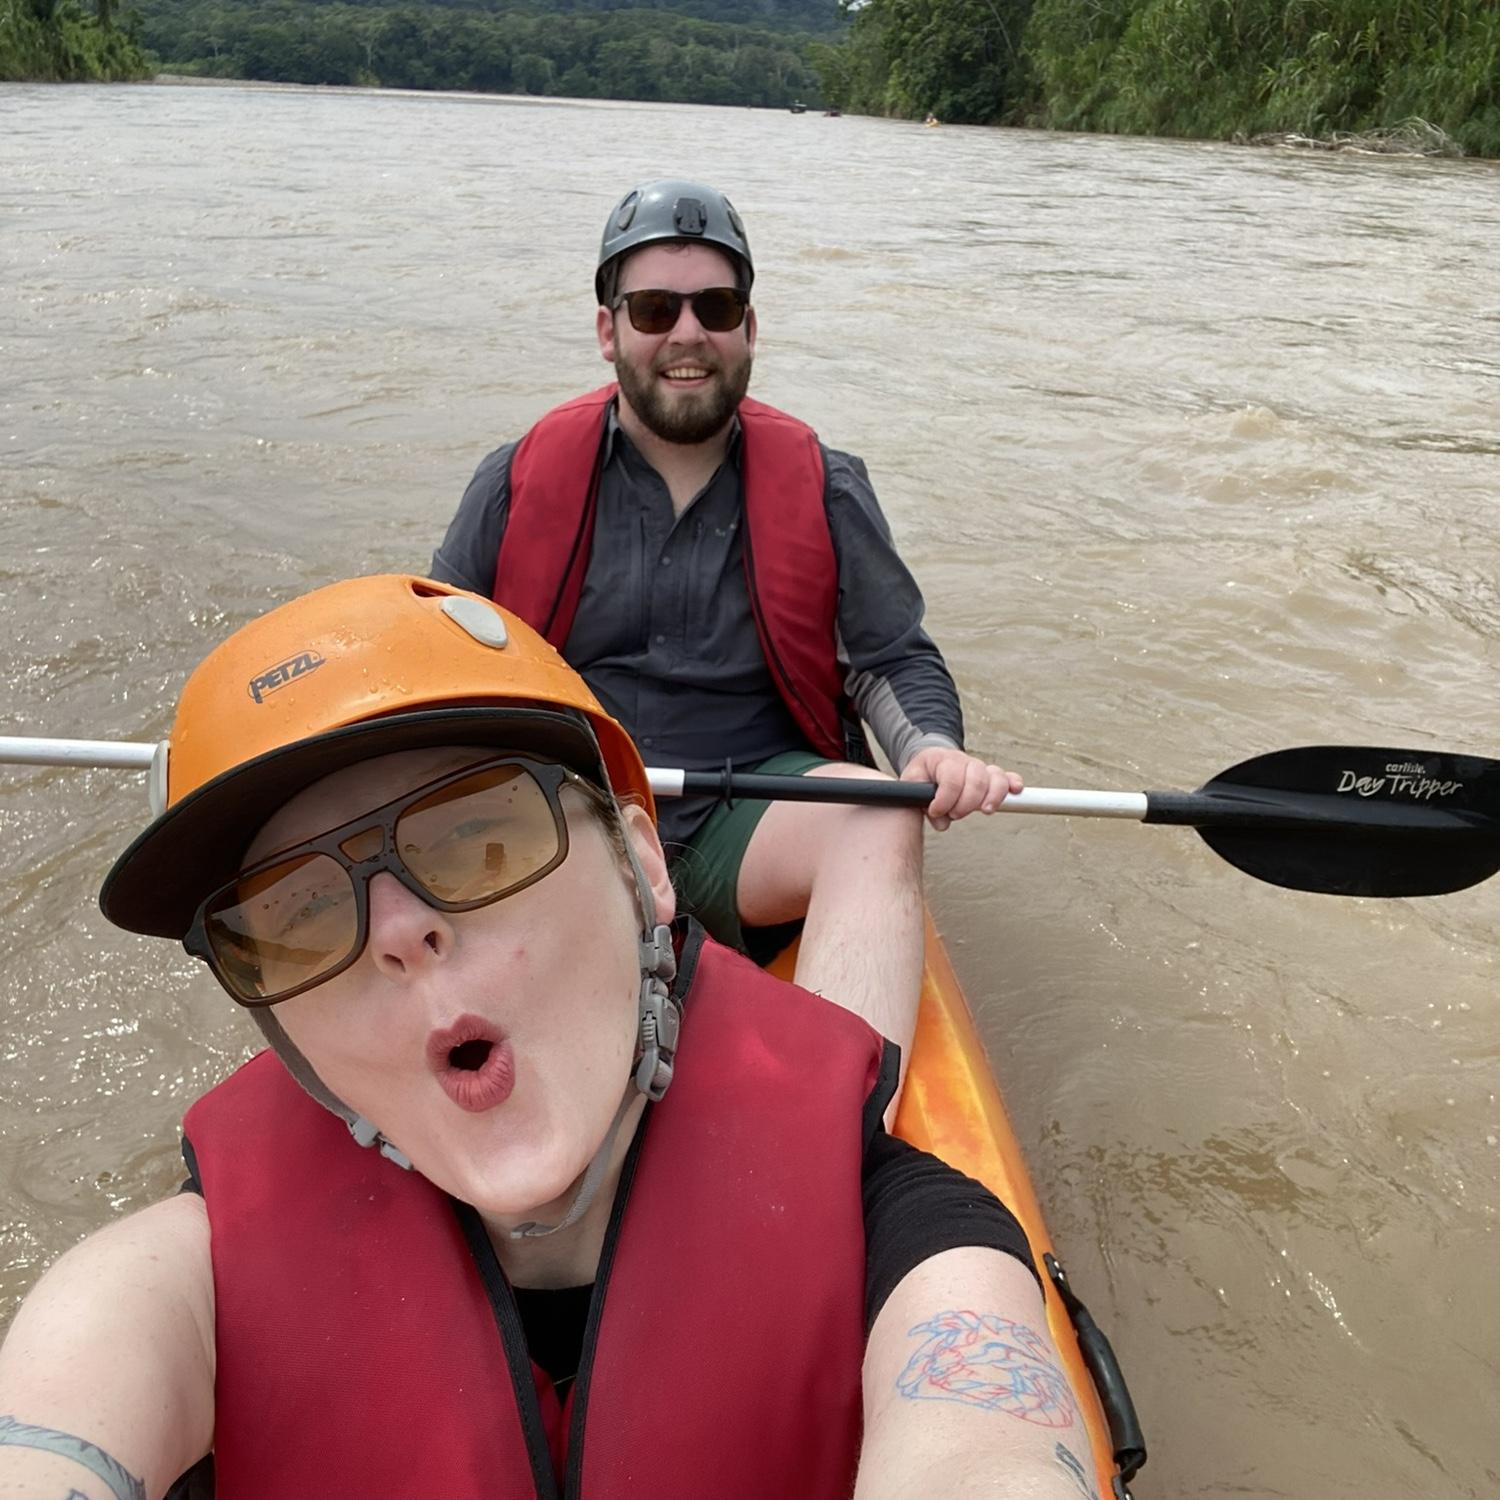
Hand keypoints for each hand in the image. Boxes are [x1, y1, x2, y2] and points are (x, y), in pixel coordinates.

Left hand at [901, 747, 1021, 831]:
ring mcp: (979, 768)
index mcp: (942, 759)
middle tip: (955, 814)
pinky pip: (1007, 777)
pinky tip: (1015, 791)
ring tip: (984, 811)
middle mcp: (964, 761)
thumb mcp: (912, 784)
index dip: (945, 799)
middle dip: (967, 802)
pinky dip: (1013, 783)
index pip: (951, 777)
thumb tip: (941, 822)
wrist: (930, 763)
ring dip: (992, 797)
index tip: (935, 811)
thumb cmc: (922, 776)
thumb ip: (919, 802)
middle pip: (976, 779)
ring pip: (995, 777)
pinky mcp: (990, 776)